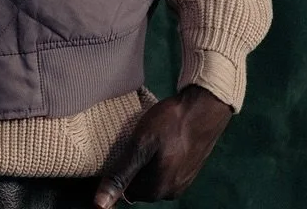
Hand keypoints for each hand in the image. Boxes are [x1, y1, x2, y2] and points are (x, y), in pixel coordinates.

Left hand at [92, 85, 232, 203]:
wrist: (205, 107)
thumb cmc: (172, 123)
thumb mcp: (141, 144)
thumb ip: (122, 174)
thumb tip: (100, 204)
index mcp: (157, 190)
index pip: (125, 191)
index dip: (119, 171)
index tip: (120, 149)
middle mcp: (171, 192)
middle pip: (140, 185)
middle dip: (134, 167)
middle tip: (134, 140)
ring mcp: (183, 182)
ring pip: (153, 177)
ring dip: (147, 162)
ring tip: (148, 139)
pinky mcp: (190, 170)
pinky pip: (166, 170)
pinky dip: (160, 158)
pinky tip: (162, 140)